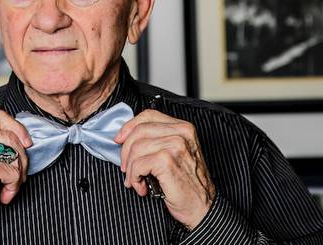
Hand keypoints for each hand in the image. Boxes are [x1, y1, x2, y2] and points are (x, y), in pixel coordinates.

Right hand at [0, 110, 31, 232]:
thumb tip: (25, 140)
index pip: (0, 117)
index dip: (18, 129)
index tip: (26, 144)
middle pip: (12, 136)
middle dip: (22, 159)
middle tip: (16, 178)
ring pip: (15, 154)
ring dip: (18, 175)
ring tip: (7, 187)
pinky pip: (14, 172)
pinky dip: (13, 187)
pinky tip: (3, 195)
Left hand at [114, 110, 215, 228]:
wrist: (203, 207)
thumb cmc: (188, 184)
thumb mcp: (176, 154)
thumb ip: (158, 140)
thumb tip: (127, 137)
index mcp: (183, 128)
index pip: (149, 115)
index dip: (130, 126)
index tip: (119, 139)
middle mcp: (181, 133)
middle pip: (139, 131)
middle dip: (126, 151)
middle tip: (127, 168)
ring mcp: (175, 145)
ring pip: (136, 148)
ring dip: (131, 169)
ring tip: (136, 181)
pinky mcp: (167, 161)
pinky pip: (138, 164)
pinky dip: (134, 177)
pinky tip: (142, 187)